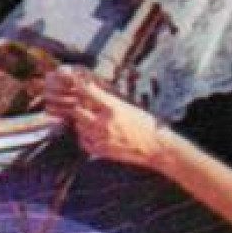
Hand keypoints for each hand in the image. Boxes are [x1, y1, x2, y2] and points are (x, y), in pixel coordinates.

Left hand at [44, 67, 168, 168]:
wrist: (156, 146)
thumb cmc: (145, 124)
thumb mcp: (128, 106)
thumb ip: (109, 100)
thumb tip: (91, 90)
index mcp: (114, 108)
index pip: (90, 92)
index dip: (81, 85)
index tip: (75, 80)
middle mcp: (105, 123)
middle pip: (78, 110)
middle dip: (81, 107)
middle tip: (87, 107)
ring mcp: (102, 138)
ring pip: (79, 126)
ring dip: (82, 122)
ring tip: (93, 121)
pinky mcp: (101, 151)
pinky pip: (83, 141)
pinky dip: (85, 137)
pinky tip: (94, 134)